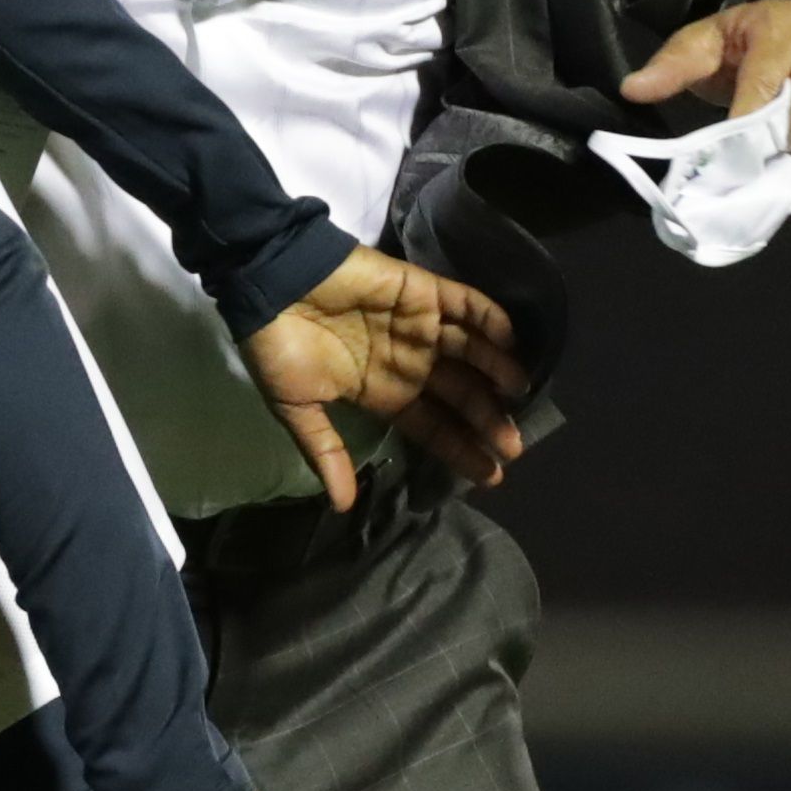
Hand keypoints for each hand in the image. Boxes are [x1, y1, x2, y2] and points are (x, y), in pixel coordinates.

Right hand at [239, 246, 530, 507]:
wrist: (270, 284)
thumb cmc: (279, 346)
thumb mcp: (296, 407)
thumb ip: (325, 451)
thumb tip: (342, 506)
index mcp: (381, 391)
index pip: (432, 425)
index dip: (460, 449)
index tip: (492, 476)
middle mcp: (407, 360)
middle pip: (459, 393)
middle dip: (487, 420)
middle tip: (514, 446)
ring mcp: (417, 325)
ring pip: (470, 351)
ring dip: (497, 370)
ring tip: (521, 395)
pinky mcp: (421, 290)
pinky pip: (465, 304)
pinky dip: (490, 320)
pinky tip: (511, 342)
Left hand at [619, 0, 790, 166]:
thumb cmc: (746, 42)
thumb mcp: (705, 42)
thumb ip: (671, 65)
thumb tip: (633, 89)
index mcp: (780, 26)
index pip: (766, 78)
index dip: (748, 120)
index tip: (729, 155)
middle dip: (781, 140)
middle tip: (756, 161)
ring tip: (781, 160)